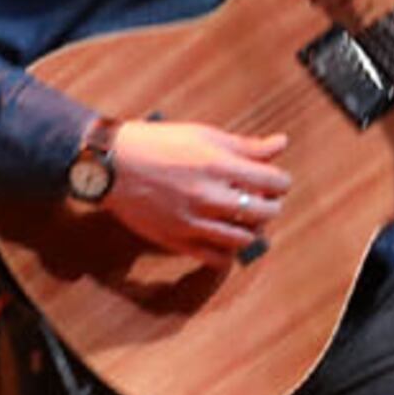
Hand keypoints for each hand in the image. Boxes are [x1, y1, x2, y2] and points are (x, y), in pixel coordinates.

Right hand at [102, 117, 292, 266]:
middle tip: (261, 200)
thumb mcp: (204, 135)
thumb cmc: (158, 144)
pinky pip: (216, 259)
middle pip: (265, 212)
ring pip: (244, 239)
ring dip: (251, 230)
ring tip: (243, 219)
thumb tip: (281, 144)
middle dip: (270, 206)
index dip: (280, 182)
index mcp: (219, 165)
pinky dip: (228, 253)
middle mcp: (209, 196)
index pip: (274, 182)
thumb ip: (246, 145)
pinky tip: (225, 240)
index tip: (273, 181)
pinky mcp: (177, 240)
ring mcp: (193, 221)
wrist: (112, 164)